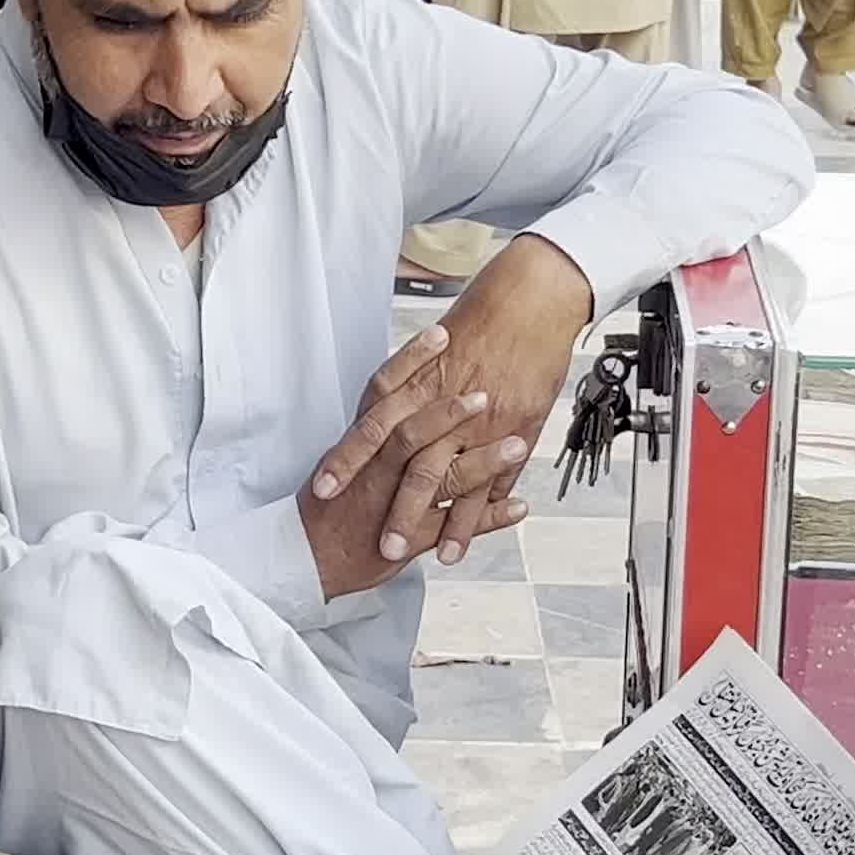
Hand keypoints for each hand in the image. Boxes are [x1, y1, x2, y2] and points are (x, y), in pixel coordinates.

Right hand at [300, 376, 531, 597]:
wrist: (305, 558)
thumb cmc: (326, 511)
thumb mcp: (344, 463)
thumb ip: (375, 434)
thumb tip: (400, 402)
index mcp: (361, 446)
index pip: (383, 394)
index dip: (411, 362)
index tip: (440, 334)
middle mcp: (374, 471)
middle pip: (411, 431)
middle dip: (448, 411)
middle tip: (483, 390)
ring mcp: (390, 504)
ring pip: (438, 478)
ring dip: (481, 462)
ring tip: (516, 446)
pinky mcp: (406, 539)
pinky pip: (453, 527)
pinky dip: (487, 519)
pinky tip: (518, 507)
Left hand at [313, 235, 593, 559]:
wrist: (530, 299)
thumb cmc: (484, 321)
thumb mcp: (437, 353)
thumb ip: (412, 385)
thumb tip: (386, 409)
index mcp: (418, 385)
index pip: (372, 427)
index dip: (347, 460)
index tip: (324, 489)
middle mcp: (442, 405)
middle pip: (405, 463)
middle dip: (385, 506)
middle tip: (369, 542)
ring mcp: (478, 422)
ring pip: (446, 481)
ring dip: (429, 523)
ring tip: (414, 555)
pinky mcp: (512, 430)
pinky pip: (490, 483)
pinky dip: (475, 518)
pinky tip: (460, 546)